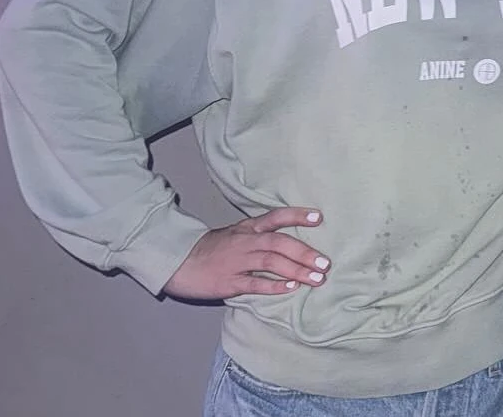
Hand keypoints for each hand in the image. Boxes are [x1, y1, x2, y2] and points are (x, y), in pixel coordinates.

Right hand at [163, 207, 328, 299]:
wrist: (178, 262)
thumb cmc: (211, 250)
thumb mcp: (235, 235)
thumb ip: (259, 236)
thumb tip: (290, 242)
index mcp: (247, 228)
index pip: (275, 217)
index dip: (297, 215)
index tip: (319, 217)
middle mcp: (245, 242)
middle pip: (278, 242)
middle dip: (304, 252)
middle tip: (325, 263)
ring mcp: (237, 261)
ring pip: (270, 262)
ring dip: (296, 270)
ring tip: (316, 278)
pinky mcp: (229, 282)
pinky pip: (254, 283)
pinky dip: (274, 285)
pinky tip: (291, 288)